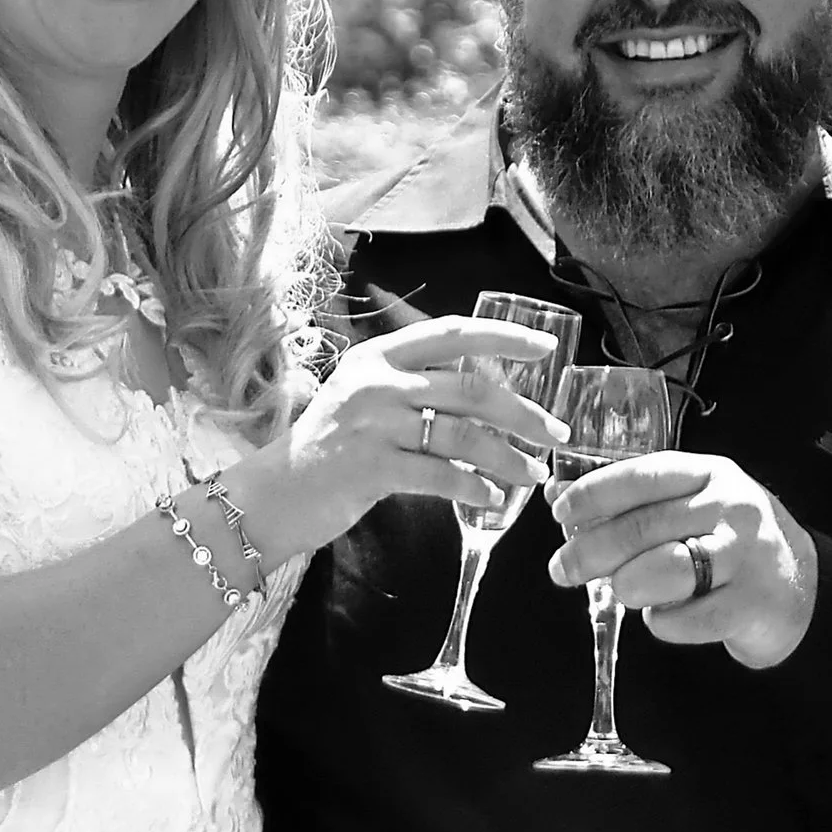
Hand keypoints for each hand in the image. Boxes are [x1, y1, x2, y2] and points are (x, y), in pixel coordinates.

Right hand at [256, 314, 570, 554]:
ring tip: (534, 475)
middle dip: (525, 414)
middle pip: (471, 389)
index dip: (505, 337)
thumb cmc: (329, 446)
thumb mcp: (365, 396)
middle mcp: (376, 381)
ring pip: (462, 436)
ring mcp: (371, 424)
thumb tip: (486, 389)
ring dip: (508, 458)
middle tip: (558, 435)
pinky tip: (491, 499)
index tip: (546, 351)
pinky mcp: (369, 468)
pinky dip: (473, 488)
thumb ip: (414, 384)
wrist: (273, 494)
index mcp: (379, 355)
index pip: (453, 333)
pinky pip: (439, 475)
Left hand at [546, 451, 817, 668]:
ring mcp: (746, 555)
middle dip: (592, 550)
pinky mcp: (753, 603)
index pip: (645, 475)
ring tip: (619, 590)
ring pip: (668, 569)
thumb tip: (556, 497)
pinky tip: (662, 617)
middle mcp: (731, 507)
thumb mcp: (691, 505)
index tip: (560, 513)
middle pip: (646, 527)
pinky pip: (689, 618)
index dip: (596, 494)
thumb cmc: (729, 541)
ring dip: (628, 584)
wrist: (800, 586)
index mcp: (709, 474)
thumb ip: (633, 501)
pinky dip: (664, 623)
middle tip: (561, 569)